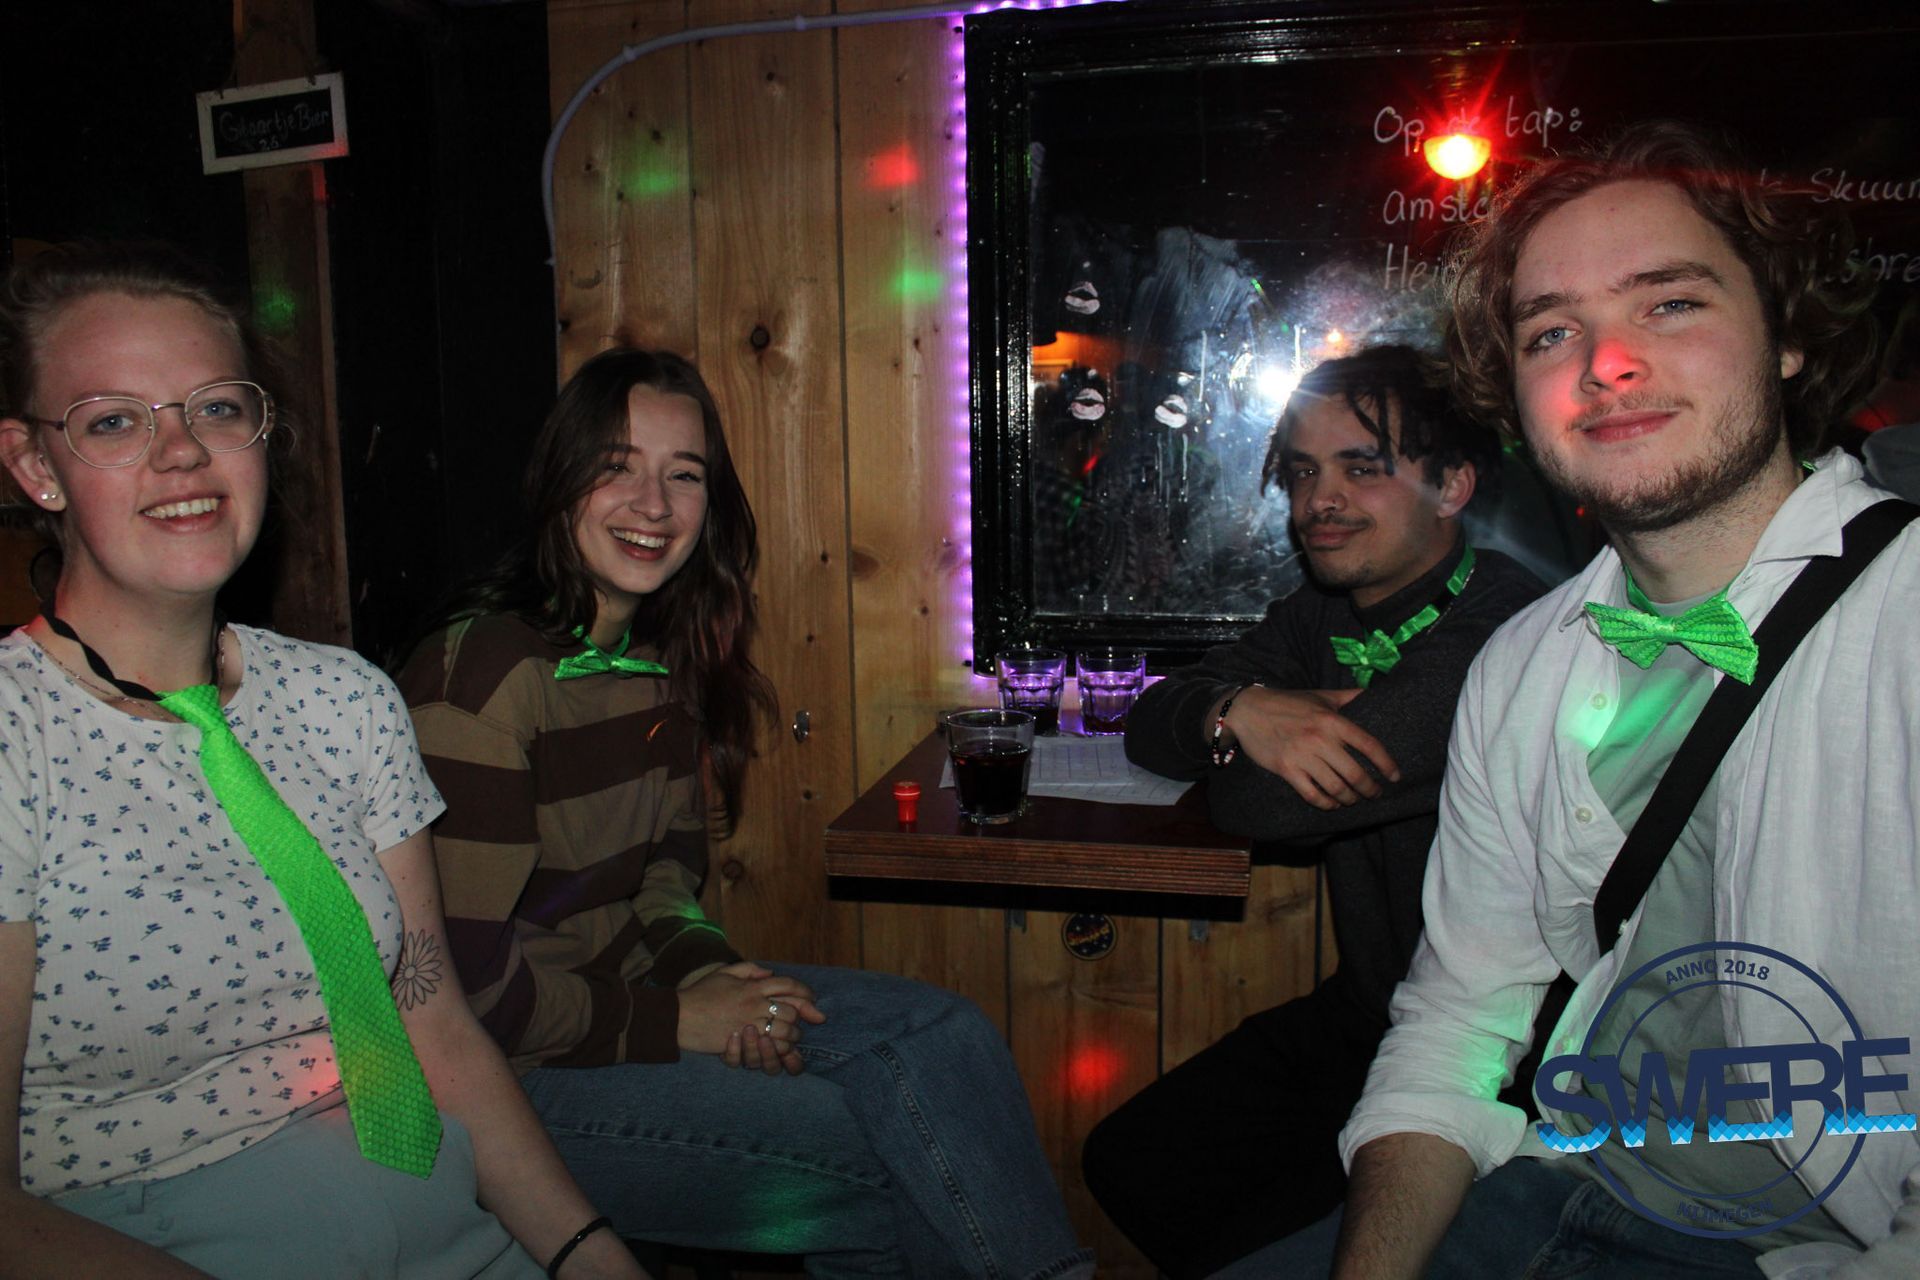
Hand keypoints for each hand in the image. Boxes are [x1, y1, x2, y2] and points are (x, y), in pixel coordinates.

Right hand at [677, 960, 825, 1075]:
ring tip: (793, 1038)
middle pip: (791, 1008)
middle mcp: (755, 1002)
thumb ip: (749, 969)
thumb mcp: (724, 973)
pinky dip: (780, 1047)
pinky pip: (771, 1044)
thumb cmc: (700, 994)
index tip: (813, 1000)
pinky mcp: (743, 1039)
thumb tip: (769, 972)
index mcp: (752, 985)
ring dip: (793, 1034)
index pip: (788, 985)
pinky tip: (781, 1048)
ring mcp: (750, 1021)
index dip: (805, 992)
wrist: (679, 1016)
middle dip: (801, 1016)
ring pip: (785, 1029)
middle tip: (804, 1022)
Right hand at [1220, 685, 1398, 808]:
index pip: (1369, 745)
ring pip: (1336, 787)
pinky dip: (1327, 803)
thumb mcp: (1320, 695)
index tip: (1395, 776)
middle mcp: (1320, 739)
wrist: (1248, 710)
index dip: (1387, 764)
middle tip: (1375, 793)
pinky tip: (1333, 804)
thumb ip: (1348, 696)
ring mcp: (1302, 756)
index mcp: (1332, 719)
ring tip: (1354, 799)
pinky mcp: (1286, 770)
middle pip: (1355, 773)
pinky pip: (1313, 794)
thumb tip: (1374, 692)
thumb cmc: (1288, 702)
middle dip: (1370, 789)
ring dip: (1350, 798)